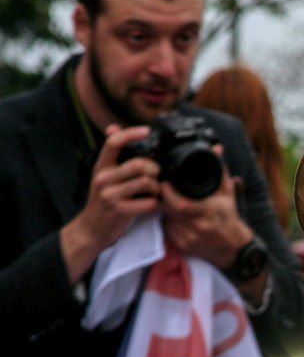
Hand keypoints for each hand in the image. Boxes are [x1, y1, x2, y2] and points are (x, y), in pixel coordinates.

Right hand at [60, 124, 162, 283]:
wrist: (92, 229)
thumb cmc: (104, 201)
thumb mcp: (104, 175)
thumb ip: (113, 156)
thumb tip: (114, 128)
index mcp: (101, 166)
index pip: (113, 143)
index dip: (130, 134)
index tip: (147, 130)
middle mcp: (103, 178)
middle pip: (138, 164)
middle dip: (155, 169)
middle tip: (157, 175)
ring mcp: (110, 195)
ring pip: (146, 182)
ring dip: (157, 188)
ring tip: (155, 192)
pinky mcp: (119, 211)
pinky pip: (148, 203)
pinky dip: (156, 204)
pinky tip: (152, 205)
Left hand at [160, 166, 251, 270]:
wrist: (232, 247)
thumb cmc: (228, 217)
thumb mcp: (227, 192)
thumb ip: (220, 169)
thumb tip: (217, 148)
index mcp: (209, 213)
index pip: (181, 204)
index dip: (169, 193)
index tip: (166, 182)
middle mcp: (198, 227)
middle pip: (170, 210)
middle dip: (164, 198)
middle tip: (163, 188)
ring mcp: (188, 238)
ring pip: (166, 219)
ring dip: (164, 208)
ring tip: (168, 200)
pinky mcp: (182, 245)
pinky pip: (167, 229)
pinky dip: (167, 220)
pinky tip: (173, 214)